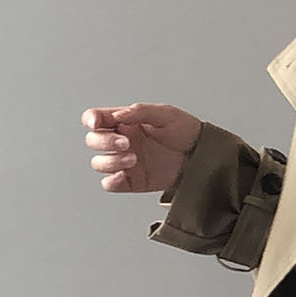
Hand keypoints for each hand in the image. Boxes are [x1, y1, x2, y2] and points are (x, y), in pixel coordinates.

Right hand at [81, 102, 201, 193]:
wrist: (205, 156)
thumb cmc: (186, 131)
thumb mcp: (165, 114)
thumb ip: (140, 112)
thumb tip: (118, 116)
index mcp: (125, 122)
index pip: (95, 118)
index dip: (91, 119)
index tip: (97, 123)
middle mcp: (122, 141)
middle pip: (93, 141)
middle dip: (105, 141)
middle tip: (128, 143)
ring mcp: (126, 162)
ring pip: (99, 163)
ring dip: (110, 161)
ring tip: (134, 158)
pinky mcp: (134, 181)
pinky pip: (111, 184)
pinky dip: (111, 181)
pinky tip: (124, 175)